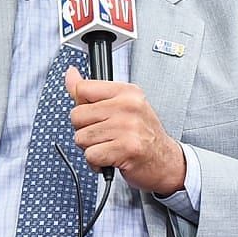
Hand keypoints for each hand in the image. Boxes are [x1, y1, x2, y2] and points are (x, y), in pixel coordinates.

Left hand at [66, 67, 185, 194]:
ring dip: (91, 148)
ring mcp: (128, 127)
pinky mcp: (126, 148)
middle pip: (77, 115)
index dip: (82, 106)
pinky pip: (90, 155)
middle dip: (85, 130)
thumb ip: (92, 92)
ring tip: (110, 147)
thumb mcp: (121, 106)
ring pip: (81, 138)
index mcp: (127, 92)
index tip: (97, 115)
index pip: (83, 89)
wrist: (166, 161)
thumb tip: (70, 74)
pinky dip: (96, 162)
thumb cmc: (142, 135)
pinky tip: (111, 159)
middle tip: (106, 135)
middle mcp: (129, 106)